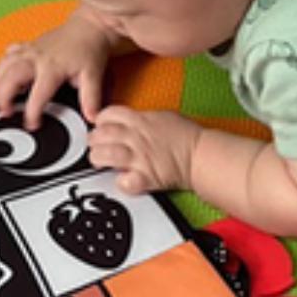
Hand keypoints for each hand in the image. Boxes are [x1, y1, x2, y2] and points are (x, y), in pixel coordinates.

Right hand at [0, 8, 121, 128]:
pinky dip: (2, 67)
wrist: (89, 25)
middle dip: (3, 97)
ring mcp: (30, 50)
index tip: (32, 124)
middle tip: (6, 112)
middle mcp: (36, 57)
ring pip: (3, 65)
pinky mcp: (27, 45)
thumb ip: (91, 98)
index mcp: (52, 67)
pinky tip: (4, 77)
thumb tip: (91, 116)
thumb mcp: (93, 75)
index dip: (32, 113)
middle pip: (10, 78)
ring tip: (0, 99)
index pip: (37, 95)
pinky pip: (7, 54)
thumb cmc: (89, 48)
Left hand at [88, 106, 203, 194]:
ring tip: (100, 160)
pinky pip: (124, 182)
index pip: (109, 114)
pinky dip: (120, 182)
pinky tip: (122, 179)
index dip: (100, 121)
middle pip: (102, 134)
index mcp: (141, 120)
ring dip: (98, 158)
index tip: (100, 126)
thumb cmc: (187, 136)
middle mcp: (136, 137)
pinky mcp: (146, 177)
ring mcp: (140, 158)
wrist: (202, 154)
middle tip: (95, 144)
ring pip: (106, 155)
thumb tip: (130, 120)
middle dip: (94, 140)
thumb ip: (143, 118)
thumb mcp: (163, 116)